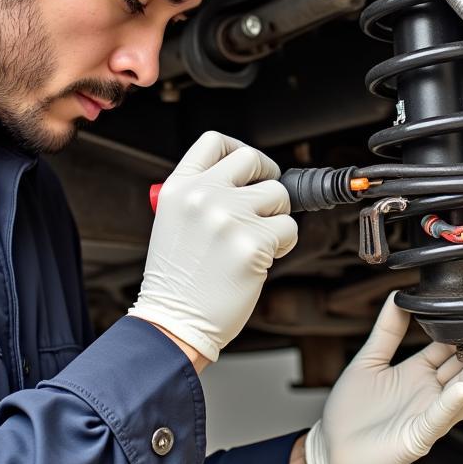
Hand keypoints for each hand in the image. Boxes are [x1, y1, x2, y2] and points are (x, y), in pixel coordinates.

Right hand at [128, 131, 296, 362]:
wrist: (174, 320)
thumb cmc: (178, 279)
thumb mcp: (174, 221)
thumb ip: (202, 194)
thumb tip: (246, 179)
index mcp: (179, 188)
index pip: (215, 142)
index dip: (239, 149)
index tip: (251, 167)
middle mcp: (203, 196)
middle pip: (253, 160)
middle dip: (267, 178)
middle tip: (266, 201)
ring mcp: (229, 217)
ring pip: (278, 195)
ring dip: (277, 216)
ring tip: (258, 239)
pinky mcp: (253, 243)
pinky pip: (288, 229)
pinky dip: (283, 243)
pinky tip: (262, 258)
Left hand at [304, 292, 462, 463]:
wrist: (331, 448)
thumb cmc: (350, 409)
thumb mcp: (369, 360)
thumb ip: (387, 330)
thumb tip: (398, 296)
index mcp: (417, 372)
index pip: (450, 349)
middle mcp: (428, 393)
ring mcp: (427, 415)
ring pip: (462, 393)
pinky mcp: (419, 436)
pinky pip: (440, 417)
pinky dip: (453, 402)